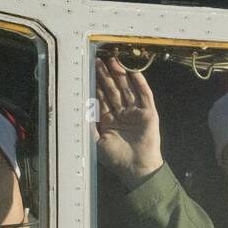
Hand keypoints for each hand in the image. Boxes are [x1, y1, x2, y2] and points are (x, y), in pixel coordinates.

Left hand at [93, 55, 163, 181]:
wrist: (136, 168)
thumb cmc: (116, 158)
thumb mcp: (97, 141)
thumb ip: (89, 126)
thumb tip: (79, 110)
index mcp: (110, 119)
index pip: (102, 97)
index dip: (96, 84)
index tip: (90, 71)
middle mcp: (122, 113)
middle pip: (113, 89)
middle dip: (106, 75)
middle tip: (99, 60)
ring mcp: (136, 112)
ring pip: (127, 89)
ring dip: (121, 75)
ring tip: (114, 60)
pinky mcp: (148, 113)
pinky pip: (144, 95)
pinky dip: (140, 83)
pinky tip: (134, 71)